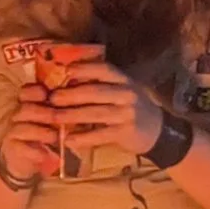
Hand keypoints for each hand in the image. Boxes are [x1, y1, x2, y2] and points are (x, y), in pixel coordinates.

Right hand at [0, 83, 63, 183]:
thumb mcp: (55, 121)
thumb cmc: (46, 135)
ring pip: (22, 128)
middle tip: (59, 118)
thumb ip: (62, 110)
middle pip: (25, 109)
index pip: (26, 92)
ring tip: (56, 137)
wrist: (28, 159)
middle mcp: (17, 116)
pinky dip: (35, 151)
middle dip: (45, 113)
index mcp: (28, 104)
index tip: (47, 95)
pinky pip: (21, 148)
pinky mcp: (12, 149)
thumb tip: (80, 100)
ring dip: (41, 132)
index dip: (35, 91)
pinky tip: (47, 155)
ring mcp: (13, 133)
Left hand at [49, 56, 163, 155]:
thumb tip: (67, 79)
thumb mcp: (123, 90)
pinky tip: (68, 140)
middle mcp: (127, 94)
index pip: (104, 70)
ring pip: (95, 113)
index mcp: (124, 80)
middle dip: (71, 95)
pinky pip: (100, 135)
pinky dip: (83, 138)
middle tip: (51, 98)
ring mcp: (127, 113)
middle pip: (95, 92)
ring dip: (72, 116)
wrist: (158, 130)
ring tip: (54, 118)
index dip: (84, 68)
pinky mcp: (125, 132)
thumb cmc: (131, 108)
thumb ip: (102, 85)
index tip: (65, 69)